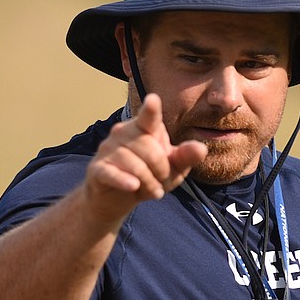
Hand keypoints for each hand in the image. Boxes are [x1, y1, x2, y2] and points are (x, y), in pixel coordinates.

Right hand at [84, 93, 206, 225]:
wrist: (116, 199)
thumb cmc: (147, 176)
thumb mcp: (172, 169)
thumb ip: (185, 157)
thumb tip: (202, 148)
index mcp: (143, 128)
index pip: (149, 117)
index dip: (151, 110)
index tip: (153, 100)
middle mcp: (123, 132)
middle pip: (148, 148)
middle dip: (161, 168)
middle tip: (162, 180)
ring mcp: (108, 149)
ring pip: (133, 163)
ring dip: (148, 182)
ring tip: (153, 190)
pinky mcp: (98, 168)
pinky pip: (112, 172)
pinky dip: (124, 181)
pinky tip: (133, 187)